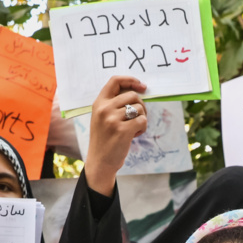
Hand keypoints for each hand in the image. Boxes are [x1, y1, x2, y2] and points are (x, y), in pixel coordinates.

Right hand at [84, 76, 147, 196]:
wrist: (100, 162)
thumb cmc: (104, 140)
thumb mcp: (102, 118)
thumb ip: (113, 104)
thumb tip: (137, 92)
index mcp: (99, 103)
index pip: (115, 81)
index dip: (131, 80)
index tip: (142, 86)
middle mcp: (104, 109)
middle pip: (133, 95)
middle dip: (141, 106)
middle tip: (138, 117)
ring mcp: (113, 119)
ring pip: (139, 108)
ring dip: (141, 118)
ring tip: (133, 129)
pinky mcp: (123, 130)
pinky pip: (142, 120)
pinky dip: (143, 128)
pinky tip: (134, 135)